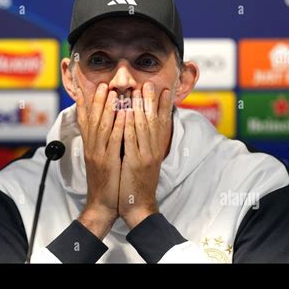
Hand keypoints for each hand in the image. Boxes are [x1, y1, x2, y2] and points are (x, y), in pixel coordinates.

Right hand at [76, 83, 125, 238]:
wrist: (103, 204)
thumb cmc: (105, 182)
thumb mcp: (99, 160)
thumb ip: (101, 144)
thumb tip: (106, 128)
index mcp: (90, 147)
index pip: (84, 122)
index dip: (82, 105)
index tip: (83, 90)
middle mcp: (92, 148)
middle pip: (92, 119)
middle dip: (98, 100)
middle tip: (103, 84)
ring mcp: (99, 154)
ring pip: (102, 126)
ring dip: (107, 108)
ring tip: (112, 92)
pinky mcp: (108, 162)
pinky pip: (113, 140)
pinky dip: (118, 125)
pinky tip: (124, 114)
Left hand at [118, 82, 172, 228]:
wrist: (137, 205)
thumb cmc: (138, 182)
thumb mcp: (145, 161)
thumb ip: (145, 144)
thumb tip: (142, 127)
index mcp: (157, 150)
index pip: (162, 123)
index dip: (163, 106)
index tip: (163, 89)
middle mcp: (154, 150)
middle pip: (154, 121)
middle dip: (151, 101)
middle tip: (149, 83)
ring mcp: (146, 156)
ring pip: (143, 127)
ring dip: (140, 107)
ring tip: (137, 91)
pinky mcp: (136, 163)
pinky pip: (132, 140)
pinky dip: (128, 125)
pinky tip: (125, 113)